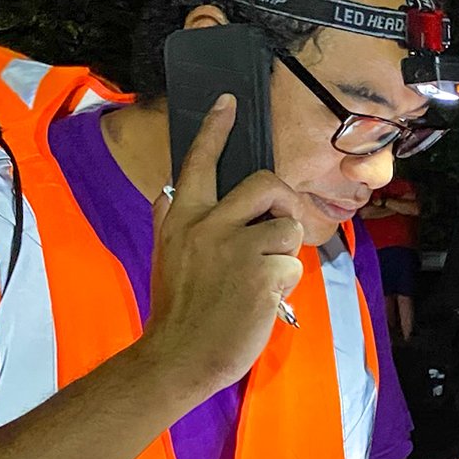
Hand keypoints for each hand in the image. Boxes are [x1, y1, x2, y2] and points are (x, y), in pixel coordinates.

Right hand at [144, 96, 310, 401]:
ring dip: (283, 254)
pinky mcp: (260, 271)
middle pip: (267, 183)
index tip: (229, 101)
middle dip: (283, 204)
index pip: (198, 163)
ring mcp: (234, 247)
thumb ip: (170, 220)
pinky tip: (262, 302)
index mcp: (181, 218)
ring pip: (287, 226)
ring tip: (259, 280)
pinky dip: (285, 285)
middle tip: (276, 231)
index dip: (216, 130)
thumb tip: (169, 190)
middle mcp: (206, 224)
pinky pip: (293, 264)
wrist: (178, 357)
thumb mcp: (165, 256)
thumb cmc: (179, 312)